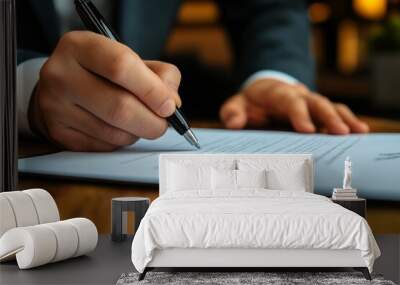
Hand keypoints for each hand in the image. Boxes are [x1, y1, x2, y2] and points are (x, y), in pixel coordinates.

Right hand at [29, 31, 180, 150]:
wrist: (61, 87)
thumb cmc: (102, 73)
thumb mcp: (129, 59)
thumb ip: (159, 75)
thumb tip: (172, 103)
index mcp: (80, 46)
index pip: (121, 66)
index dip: (153, 90)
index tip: (170, 105)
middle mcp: (61, 74)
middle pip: (120, 107)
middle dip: (152, 122)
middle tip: (163, 123)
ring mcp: (55, 106)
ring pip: (115, 133)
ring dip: (138, 133)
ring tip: (138, 122)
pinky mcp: (58, 133)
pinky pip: (104, 146)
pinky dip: (121, 142)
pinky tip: (119, 129)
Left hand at [219, 78, 368, 133]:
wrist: (263, 92)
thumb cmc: (250, 103)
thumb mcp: (237, 104)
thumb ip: (233, 112)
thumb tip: (234, 122)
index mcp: (278, 94)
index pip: (290, 101)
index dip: (299, 114)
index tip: (308, 130)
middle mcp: (298, 95)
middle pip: (316, 102)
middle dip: (328, 117)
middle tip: (340, 132)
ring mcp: (310, 103)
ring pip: (330, 106)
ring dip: (344, 118)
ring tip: (359, 131)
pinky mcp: (317, 112)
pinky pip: (335, 113)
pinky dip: (347, 120)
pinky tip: (360, 132)